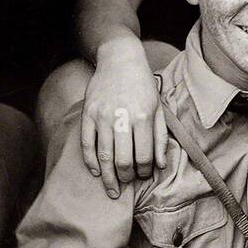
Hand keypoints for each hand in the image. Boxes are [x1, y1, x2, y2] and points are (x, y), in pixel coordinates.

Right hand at [81, 37, 165, 193]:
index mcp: (143, 117)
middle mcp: (121, 118)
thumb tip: (160, 165)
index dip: (144, 171)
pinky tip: (96, 172)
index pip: (143, 156)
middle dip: (126, 177)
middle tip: (128, 182)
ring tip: (113, 188)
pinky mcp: (88, 114)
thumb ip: (160, 137)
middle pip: (122, 160)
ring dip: (108, 177)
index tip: (145, 174)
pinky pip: (86, 144)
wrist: (120, 59)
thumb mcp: (158, 107)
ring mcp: (102, 116)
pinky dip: (90, 161)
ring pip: (103, 156)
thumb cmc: (143, 85)